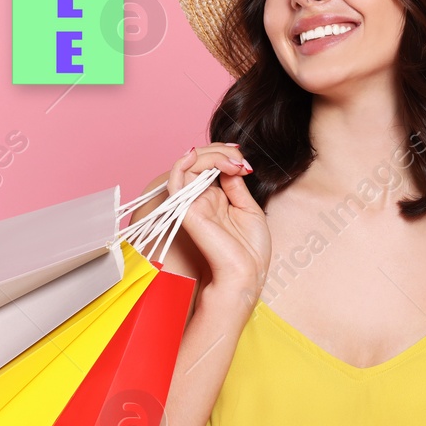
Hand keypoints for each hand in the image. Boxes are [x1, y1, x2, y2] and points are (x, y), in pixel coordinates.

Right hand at [167, 143, 270, 299]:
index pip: (212, 166)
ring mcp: (193, 204)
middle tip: (239, 158)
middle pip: (200, 162)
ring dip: (209, 155)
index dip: (226, 155)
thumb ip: (236, 186)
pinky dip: (182, 164)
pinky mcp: (186, 210)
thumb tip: (230, 164)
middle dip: (220, 152)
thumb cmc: (250, 250)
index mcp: (217, 200)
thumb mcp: (248, 209)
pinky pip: (175, 180)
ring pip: (189, 165)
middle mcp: (202, 199)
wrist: (247, 274)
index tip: (245, 162)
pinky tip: (197, 156)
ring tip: (231, 160)